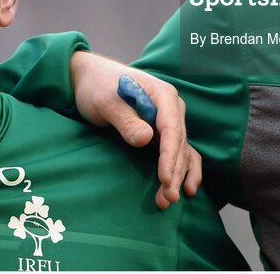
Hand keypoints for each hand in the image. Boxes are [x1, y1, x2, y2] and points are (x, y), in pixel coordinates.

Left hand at [70, 51, 200, 208]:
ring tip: (169, 200)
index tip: (165, 179)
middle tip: (166, 198)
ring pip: (181, 151)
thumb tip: (146, 139)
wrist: (91, 79)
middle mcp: (172, 107)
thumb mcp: (106, 102)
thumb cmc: (98, 86)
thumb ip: (125, 120)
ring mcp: (169, 119)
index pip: (171, 129)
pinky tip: (189, 188)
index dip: (169, 156)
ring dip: (179, 175)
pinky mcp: (162, 131)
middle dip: (174, 172)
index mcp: (162, 94)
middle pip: (178, 144)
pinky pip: (180, 151)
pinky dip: (185, 169)